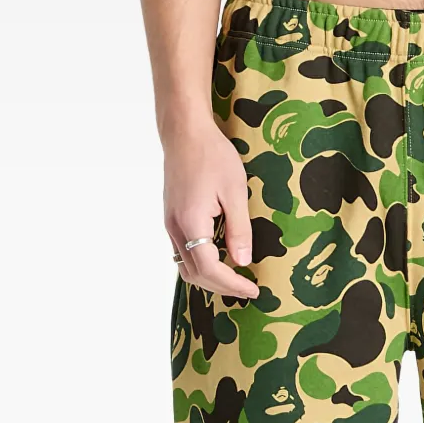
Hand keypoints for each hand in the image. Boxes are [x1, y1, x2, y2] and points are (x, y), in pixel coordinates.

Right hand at [164, 118, 257, 298]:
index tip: (253, 290)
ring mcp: (170, 225)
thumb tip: (243, 262)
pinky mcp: (171, 220)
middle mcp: (176, 228)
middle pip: (196, 274)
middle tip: (247, 289)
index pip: (210, 269)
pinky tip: (220, 262)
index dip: (232, 285)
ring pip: (186, 268)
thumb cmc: (212, 155)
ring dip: (210, 280)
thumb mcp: (235, 191)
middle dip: (222, 288)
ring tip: (235, 280)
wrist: (185, 132)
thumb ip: (239, 230)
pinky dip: (201, 266)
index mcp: (192, 222)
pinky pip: (183, 254)